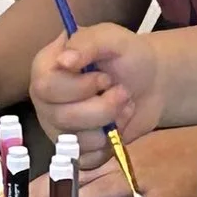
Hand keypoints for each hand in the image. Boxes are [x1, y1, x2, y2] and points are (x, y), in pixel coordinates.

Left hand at [28, 126, 196, 196]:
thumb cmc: (184, 153)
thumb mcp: (147, 152)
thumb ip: (119, 169)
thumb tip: (92, 193)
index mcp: (117, 154)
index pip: (73, 166)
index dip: (44, 180)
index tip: (17, 194)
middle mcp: (125, 163)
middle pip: (77, 179)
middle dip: (44, 195)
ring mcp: (145, 178)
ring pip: (103, 192)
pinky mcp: (168, 195)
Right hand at [31, 23, 164, 145]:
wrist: (151, 82)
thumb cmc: (127, 56)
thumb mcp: (111, 38)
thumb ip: (87, 42)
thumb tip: (64, 60)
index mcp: (46, 69)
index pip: (46, 87)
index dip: (80, 87)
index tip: (105, 78)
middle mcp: (46, 101)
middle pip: (62, 116)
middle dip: (102, 107)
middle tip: (122, 92)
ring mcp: (59, 128)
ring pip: (78, 140)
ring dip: (111, 124)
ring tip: (123, 105)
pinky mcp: (78, 150)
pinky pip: (89, 158)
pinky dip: (111, 144)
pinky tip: (118, 125)